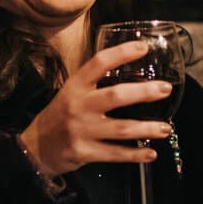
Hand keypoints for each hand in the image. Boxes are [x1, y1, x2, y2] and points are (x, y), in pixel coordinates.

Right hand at [18, 41, 176, 176]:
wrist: (36, 146)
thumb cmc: (61, 115)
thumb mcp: (71, 92)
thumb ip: (95, 83)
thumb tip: (131, 70)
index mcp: (76, 86)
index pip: (99, 63)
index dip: (122, 53)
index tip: (143, 48)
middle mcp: (79, 106)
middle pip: (116, 96)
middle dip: (144, 92)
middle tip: (165, 89)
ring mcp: (81, 130)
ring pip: (121, 129)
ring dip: (147, 128)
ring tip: (166, 128)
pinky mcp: (84, 152)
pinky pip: (115, 154)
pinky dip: (136, 155)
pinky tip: (151, 153)